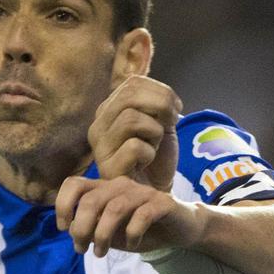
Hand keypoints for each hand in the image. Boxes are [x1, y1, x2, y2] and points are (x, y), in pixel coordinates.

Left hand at [55, 175, 203, 256]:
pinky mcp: (162, 203)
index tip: (63, 228)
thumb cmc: (141, 228)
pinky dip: (132, 234)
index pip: (75, 184)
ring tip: (101, 253)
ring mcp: (143, 192)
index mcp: (105, 189)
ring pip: (114, 208)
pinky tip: (132, 246)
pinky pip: (142, 216)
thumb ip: (91, 229)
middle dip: (81, 228)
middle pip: (91, 200)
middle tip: (82, 249)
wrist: (180, 229)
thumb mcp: (111, 232)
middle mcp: (121, 185)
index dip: (63, 204)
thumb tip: (72, 230)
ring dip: (103, 235)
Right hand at [89, 75, 180, 191]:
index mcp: (108, 110)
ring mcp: (99, 147)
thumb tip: (164, 95)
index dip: (161, 91)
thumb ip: (156, 102)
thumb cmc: (156, 156)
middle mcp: (98, 125)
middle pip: (130, 96)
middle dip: (161, 106)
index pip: (133, 82)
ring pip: (131, 119)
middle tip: (171, 123)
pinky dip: (149, 152)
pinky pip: (134, 146)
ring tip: (154, 144)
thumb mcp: (159, 122)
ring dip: (154, 131)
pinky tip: (146, 162)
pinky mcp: (107, 168)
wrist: (155, 190)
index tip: (175, 108)